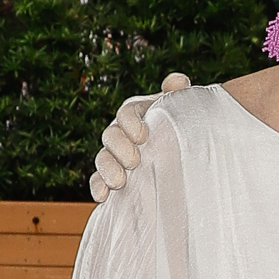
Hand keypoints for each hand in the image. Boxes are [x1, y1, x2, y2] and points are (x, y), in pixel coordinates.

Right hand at [90, 73, 188, 202]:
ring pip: (103, 158)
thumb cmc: (180, 129)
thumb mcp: (182, 111)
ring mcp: (113, 155)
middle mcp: (121, 132)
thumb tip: (177, 81)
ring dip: (107, 169)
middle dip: (119, 148)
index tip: (142, 136)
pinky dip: (98, 187)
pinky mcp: (111, 177)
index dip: (131, 122)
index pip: (127, 112)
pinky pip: (97, 180)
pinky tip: (103, 196)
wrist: (181, 156)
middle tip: (133, 161)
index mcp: (136, 113)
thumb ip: (178, 95)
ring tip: (119, 182)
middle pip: (111, 135)